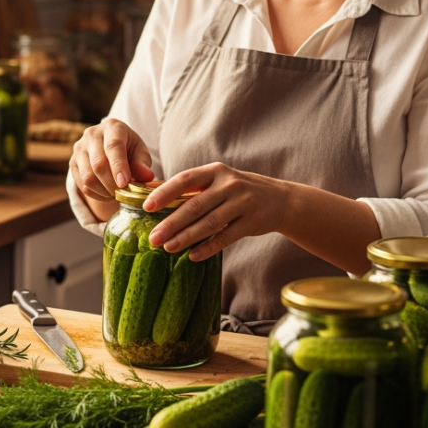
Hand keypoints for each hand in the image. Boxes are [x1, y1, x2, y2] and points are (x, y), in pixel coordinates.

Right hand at [70, 118, 155, 202]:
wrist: (109, 146)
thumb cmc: (128, 149)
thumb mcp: (140, 152)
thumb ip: (142, 164)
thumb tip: (147, 177)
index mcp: (112, 127)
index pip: (113, 146)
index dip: (118, 166)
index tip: (124, 184)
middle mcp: (92, 134)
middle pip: (98, 164)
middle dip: (112, 184)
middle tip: (124, 193)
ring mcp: (79, 148)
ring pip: (88, 177)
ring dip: (104, 191)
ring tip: (116, 194)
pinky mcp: (72, 162)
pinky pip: (82, 185)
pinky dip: (96, 194)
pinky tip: (106, 194)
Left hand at [144, 162, 294, 260]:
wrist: (280, 200)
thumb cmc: (238, 191)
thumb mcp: (218, 181)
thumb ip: (191, 188)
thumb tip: (153, 195)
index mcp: (216, 171)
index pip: (186, 180)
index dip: (165, 193)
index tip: (147, 207)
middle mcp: (229, 185)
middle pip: (195, 205)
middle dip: (172, 223)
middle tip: (153, 238)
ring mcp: (242, 203)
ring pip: (209, 223)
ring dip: (187, 237)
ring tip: (168, 247)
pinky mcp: (252, 222)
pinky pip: (226, 237)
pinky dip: (208, 247)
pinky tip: (193, 256)